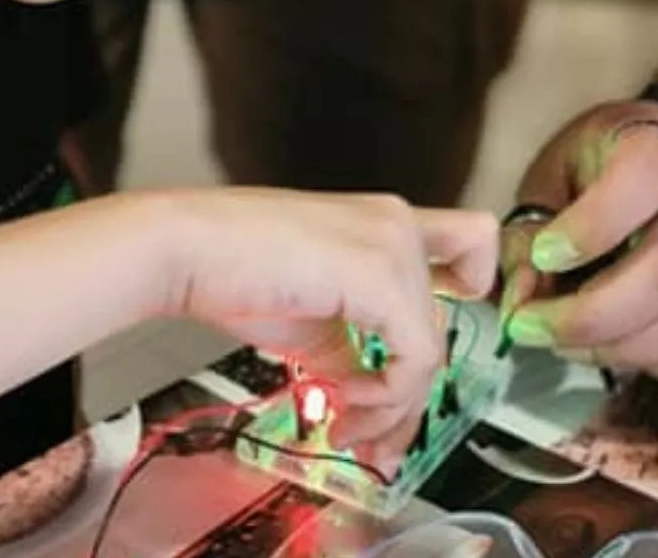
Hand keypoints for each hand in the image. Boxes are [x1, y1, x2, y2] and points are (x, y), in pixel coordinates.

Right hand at [160, 189, 498, 469]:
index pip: (472, 242)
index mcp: (385, 223)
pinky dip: (387, 395)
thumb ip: (352, 353)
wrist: (184, 251)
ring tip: (350, 426)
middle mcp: (398, 224)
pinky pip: (415, 358)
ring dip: (394, 406)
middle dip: (410, 396)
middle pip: (445, 326)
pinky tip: (345, 401)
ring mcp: (393, 245)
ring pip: (432, 349)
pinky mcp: (380, 274)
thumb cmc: (230, 271)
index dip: (473, 290)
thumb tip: (369, 401)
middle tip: (374, 434)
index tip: (430, 343)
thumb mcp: (310, 321)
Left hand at [497, 100, 657, 380]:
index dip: (591, 228)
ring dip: (625, 346)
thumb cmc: (603, 169)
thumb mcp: (553, 175)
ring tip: (568, 343)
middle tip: (534, 327)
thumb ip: (530, 230)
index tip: (542, 256)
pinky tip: (617, 351)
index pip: (646, 179)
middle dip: (594, 314)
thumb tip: (521, 298)